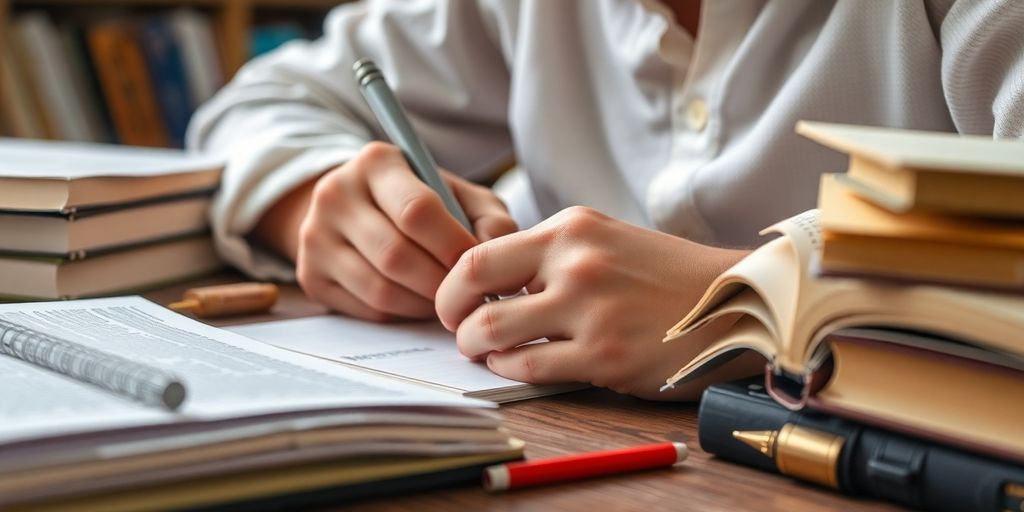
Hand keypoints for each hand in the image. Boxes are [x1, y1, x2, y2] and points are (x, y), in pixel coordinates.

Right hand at [256, 142, 516, 320]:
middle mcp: (335, 194)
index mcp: (375, 162)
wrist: (355, 208)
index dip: (453, 245)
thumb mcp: (458, 194)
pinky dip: (402, 314)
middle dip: (440, 282)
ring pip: (380, 288)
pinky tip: (420, 303)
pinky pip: (367, 309)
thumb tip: (495, 248)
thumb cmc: (419, 202)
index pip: (417, 210)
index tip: (476, 263)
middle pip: (396, 255)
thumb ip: (488, 215)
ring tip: (447, 301)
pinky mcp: (310, 275)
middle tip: (466, 294)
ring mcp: (315, 237)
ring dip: (424, 304)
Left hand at [435, 206, 760, 399]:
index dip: (452, 284)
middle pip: (473, 290)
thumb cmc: (666, 275)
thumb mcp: (606, 239)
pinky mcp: (604, 356)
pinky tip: (517, 365)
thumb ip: (550, 256)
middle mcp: (576, 263)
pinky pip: (530, 367)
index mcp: (572, 228)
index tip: (452, 301)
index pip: (479, 251)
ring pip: (494, 333)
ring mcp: (590, 310)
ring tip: (485, 351)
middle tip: (459, 331)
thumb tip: (491, 286)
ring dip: (478, 348)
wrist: (735, 301)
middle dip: (453, 318)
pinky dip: (511, 369)